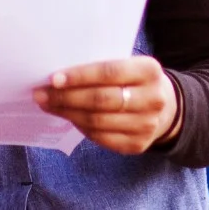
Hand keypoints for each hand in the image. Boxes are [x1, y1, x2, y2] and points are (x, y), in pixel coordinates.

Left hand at [34, 57, 180, 153]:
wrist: (167, 108)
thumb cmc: (136, 80)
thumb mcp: (130, 65)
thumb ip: (103, 67)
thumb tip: (59, 75)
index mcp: (149, 71)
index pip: (109, 72)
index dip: (80, 76)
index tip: (53, 78)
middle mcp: (152, 99)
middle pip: (100, 100)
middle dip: (66, 97)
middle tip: (41, 93)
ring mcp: (147, 125)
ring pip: (97, 121)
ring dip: (67, 113)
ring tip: (47, 105)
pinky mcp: (138, 145)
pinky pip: (100, 138)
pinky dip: (79, 127)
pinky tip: (67, 117)